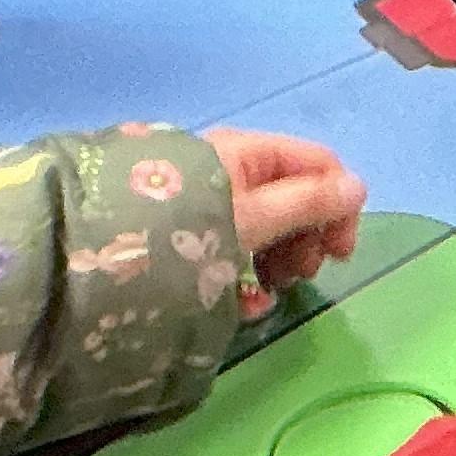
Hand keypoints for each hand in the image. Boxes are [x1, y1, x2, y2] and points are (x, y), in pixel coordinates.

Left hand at [202, 129, 365, 318]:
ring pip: (265, 224)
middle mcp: (230, 169)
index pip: (319, 165)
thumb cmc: (185, 230)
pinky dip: (244, 273)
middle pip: (293, 196)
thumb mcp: (253, 217)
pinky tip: (242, 302)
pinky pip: (231, 245)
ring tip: (270, 293)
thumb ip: (309, 203)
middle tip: (303, 276)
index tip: (340, 254)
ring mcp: (207, 201)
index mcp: (249, 152)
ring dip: (279, 259)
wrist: (98, 259)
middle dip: (307, 237)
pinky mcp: (186, 233)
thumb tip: (357, 188)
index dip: (340, 204)